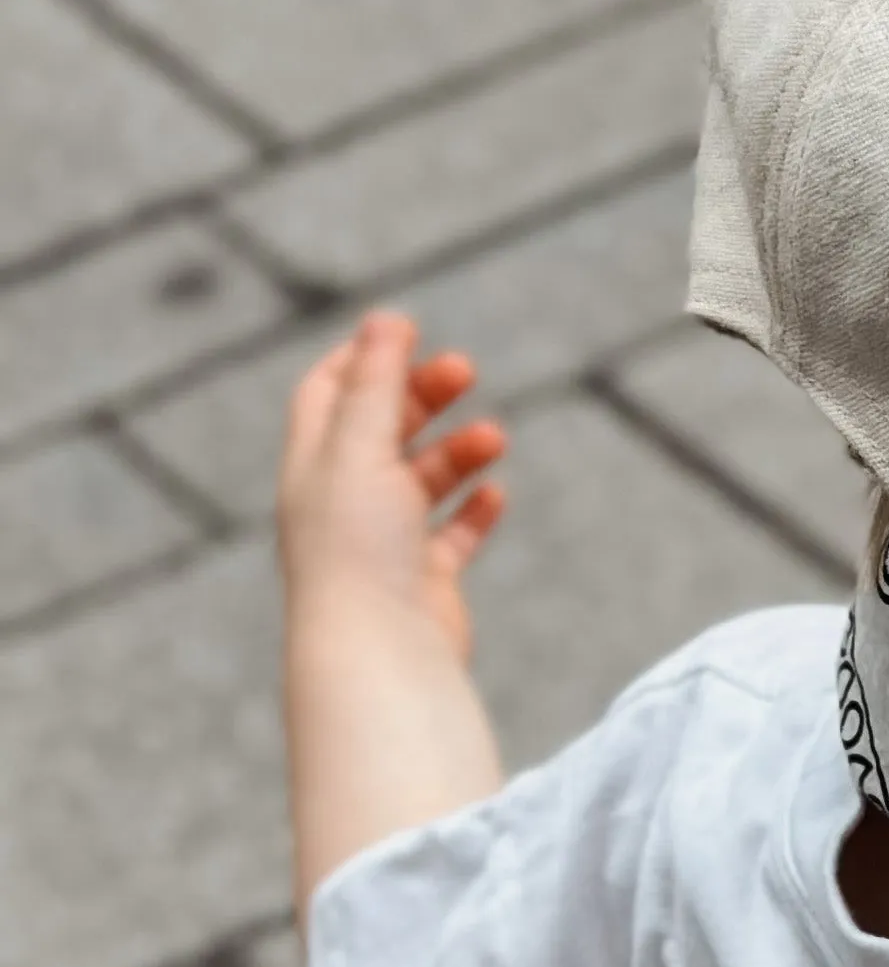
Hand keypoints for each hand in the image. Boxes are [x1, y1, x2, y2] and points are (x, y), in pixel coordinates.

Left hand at [276, 309, 508, 655]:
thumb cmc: (356, 548)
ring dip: (458, 450)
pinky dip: (474, 510)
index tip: (406, 333)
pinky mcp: (423, 582)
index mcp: (314, 465)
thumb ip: (377, 382)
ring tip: (494, 439)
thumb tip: (387, 318)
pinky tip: (495, 494)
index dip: (362, 358)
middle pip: (381, 428)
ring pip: (423, 479)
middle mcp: (343, 502)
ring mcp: (384, 543)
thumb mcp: (361, 445)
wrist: (378, 648)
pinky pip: (452, 536)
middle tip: (464, 370)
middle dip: (422, 395)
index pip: (327, 393)